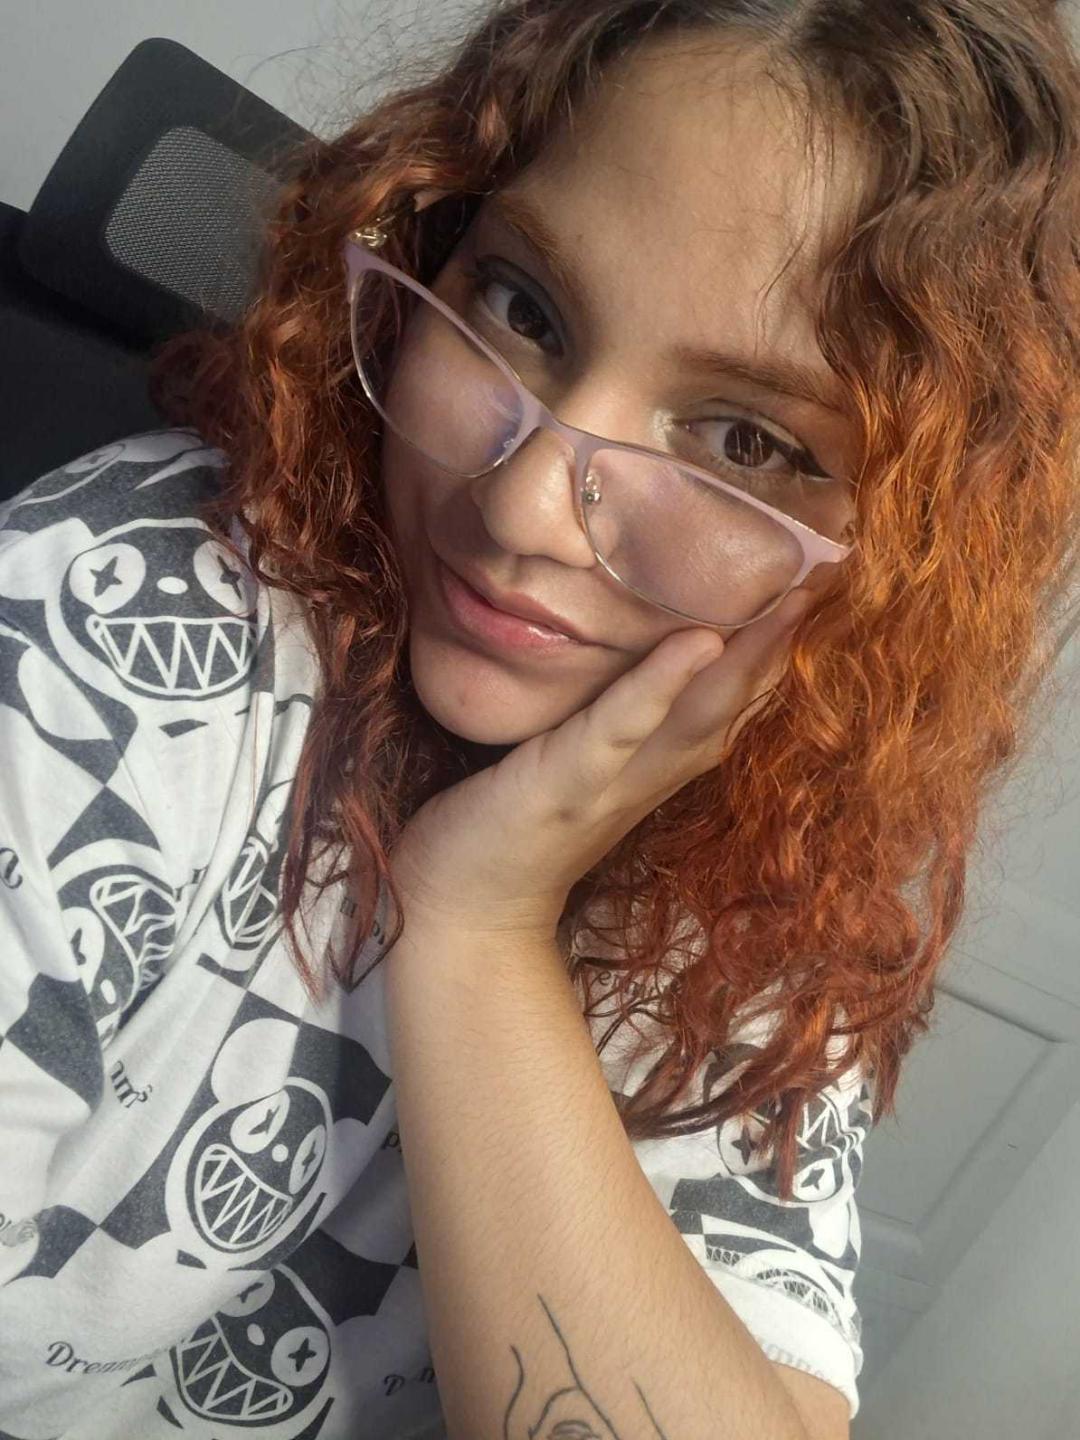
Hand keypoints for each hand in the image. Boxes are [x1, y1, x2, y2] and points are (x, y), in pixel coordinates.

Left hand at [386, 586, 817, 942]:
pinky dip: (661, 686)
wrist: (459, 913)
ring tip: (797, 597)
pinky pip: (621, 729)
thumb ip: (616, 715)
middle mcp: (653, 773)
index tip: (829, 587)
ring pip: (701, 716)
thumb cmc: (509, 823)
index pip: (733, 702)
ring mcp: (614, 782)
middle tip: (842, 573)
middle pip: (737, 705)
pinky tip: (699, 641)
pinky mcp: (566, 783)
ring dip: (752, 658)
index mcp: (656, 764)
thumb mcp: (577, 761)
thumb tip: (642, 645)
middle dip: (791, 643)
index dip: (784, 650)